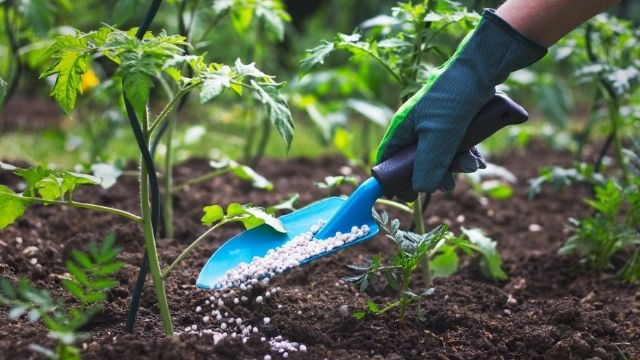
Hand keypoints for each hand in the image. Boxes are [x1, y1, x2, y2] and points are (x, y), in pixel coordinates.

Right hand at [376, 9, 545, 195]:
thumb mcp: (440, 135)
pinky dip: (466, 156)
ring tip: (471, 166)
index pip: (388, 159)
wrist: (483, 68)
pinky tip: (478, 160)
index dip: (395, 179)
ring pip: (440, 156)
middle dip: (434, 174)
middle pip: (417, 163)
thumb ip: (429, 164)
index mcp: (403, 128)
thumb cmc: (453, 97)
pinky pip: (456, 147)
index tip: (408, 195)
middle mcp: (416, 127)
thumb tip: (421, 190)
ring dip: (455, 166)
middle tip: (448, 184)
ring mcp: (436, 125)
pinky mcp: (455, 123)